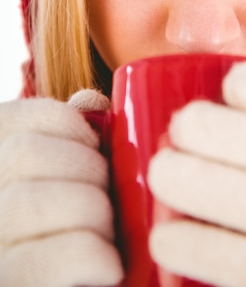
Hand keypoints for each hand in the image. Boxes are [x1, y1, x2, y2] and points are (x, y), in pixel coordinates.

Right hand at [0, 90, 123, 286]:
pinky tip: (106, 268)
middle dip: (87, 171)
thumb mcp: (60, 183)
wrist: (73, 283)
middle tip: (104, 202)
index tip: (91, 149)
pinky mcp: (15, 285)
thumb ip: (68, 140)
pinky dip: (94, 256)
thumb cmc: (66, 238)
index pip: (19, 118)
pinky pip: (63, 257)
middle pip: (28, 154)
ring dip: (94, 214)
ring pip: (43, 201)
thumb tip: (90, 101)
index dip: (69, 126)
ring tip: (105, 238)